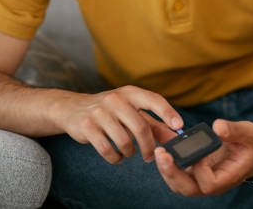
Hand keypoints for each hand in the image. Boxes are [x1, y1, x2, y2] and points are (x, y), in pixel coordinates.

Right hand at [55, 85, 182, 163]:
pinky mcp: (87, 126)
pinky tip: (117, 156)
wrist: (73, 109)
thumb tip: (175, 135)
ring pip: (124, 141)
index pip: (153, 99)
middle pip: (140, 127)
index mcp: (130, 93)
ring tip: (129, 152)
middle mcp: (115, 99)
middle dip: (148, 146)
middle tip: (150, 156)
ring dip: (130, 153)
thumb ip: (153, 122)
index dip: (168, 113)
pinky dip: (115, 158)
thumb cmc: (110, 111)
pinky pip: (107, 150)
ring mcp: (100, 112)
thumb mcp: (130, 110)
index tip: (179, 126)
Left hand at [154, 120, 252, 195]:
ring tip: (159, 150)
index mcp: (227, 178)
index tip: (198, 151)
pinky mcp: (195, 172)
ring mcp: (202, 179)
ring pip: (179, 183)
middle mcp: (212, 183)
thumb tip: (217, 127)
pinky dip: (169, 162)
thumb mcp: (248, 133)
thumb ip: (233, 131)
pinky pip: (178, 173)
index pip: (208, 183)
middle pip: (187, 188)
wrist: (251, 151)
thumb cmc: (250, 143)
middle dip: (172, 172)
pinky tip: (164, 146)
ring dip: (167, 169)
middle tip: (161, 153)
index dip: (200, 168)